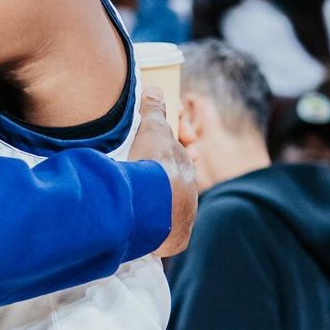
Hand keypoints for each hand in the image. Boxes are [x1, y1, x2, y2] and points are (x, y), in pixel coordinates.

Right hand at [129, 87, 197, 256]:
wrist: (155, 202)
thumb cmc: (153, 164)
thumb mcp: (151, 131)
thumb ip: (154, 111)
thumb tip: (156, 88)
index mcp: (184, 167)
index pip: (176, 160)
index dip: (166, 157)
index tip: (154, 159)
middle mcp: (189, 193)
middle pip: (177, 188)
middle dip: (165, 186)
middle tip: (144, 186)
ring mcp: (184, 217)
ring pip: (173, 213)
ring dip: (160, 212)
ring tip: (141, 212)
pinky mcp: (176, 241)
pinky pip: (168, 238)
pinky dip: (159, 237)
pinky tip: (146, 236)